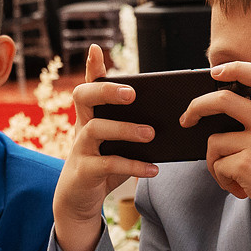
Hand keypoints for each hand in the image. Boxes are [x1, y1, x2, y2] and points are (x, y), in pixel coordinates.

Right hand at [51, 44, 158, 250]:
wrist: (80, 201)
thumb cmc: (103, 167)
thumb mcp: (116, 146)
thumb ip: (134, 129)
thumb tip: (171, 121)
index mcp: (91, 117)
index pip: (89, 85)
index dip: (91, 67)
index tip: (96, 49)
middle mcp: (82, 127)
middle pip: (83, 97)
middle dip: (106, 90)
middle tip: (131, 93)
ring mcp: (79, 149)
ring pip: (96, 129)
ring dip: (125, 129)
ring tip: (151, 134)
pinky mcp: (84, 171)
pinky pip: (108, 164)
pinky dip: (133, 165)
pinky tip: (153, 169)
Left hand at [185, 61, 250, 250]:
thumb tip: (217, 122)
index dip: (237, 68)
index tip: (216, 72)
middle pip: (222, 100)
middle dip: (197, 107)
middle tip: (186, 119)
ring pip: (215, 142)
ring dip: (216, 163)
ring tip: (235, 179)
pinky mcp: (247, 164)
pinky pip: (217, 166)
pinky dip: (223, 181)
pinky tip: (242, 191)